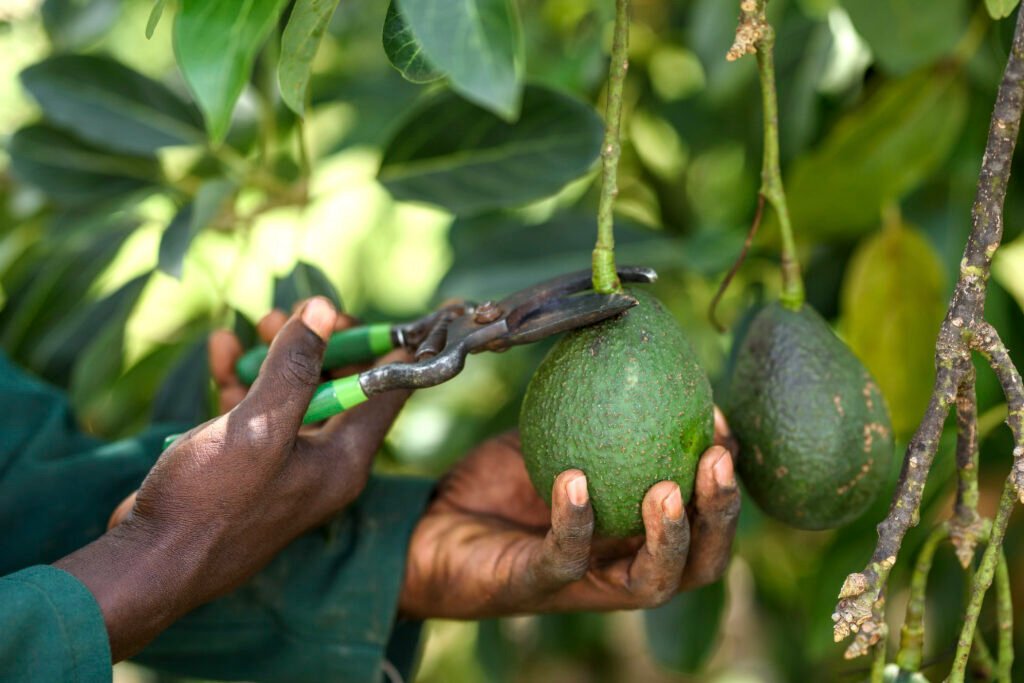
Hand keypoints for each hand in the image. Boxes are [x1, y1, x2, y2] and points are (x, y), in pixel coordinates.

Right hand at [107, 305, 370, 526]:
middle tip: (296, 313)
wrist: (147, 563)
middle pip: (338, 390)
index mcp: (343, 461)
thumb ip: (296, 368)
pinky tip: (221, 349)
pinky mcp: (244, 468)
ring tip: (260, 323)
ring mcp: (282, 467)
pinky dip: (242, 381)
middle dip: (319, 346)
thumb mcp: (259, 427)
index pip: (385, 393)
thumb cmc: (210, 502)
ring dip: (277, 358)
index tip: (364, 310)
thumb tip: (326, 310)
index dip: (382, 348)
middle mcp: (321, 465)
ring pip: (292, 398)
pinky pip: (254, 415)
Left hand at [399, 410, 739, 618]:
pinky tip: (574, 480)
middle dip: (720, 514)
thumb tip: (623, 340)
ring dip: (669, 536)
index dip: (722, 473)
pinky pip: (564, 559)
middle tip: (717, 460)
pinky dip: (574, 521)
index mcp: (635, 529)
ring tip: (669, 489)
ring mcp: (580, 581)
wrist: (429, 524)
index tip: (719, 418)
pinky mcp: (533, 585)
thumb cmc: (498, 482)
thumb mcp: (554, 432)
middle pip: (699, 560)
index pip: (702, 514)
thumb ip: (593, 406)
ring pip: (650, 581)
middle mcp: (620, 562)